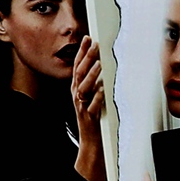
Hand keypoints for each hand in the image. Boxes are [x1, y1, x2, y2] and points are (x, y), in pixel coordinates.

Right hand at [71, 36, 105, 180]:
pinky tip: (102, 89)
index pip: (78, 66)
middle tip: (95, 45)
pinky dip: (97, 97)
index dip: (82, 52)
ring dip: (92, 75)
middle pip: (80, 73)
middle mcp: (77, 96)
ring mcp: (82, 106)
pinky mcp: (89, 117)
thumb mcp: (91, 96)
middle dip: (87, 58)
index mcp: (77, 89)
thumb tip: (102, 63)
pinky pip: (92, 106)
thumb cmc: (93, 117)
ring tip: (100, 64)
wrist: (91, 142)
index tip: (88, 38)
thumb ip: (95, 81)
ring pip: (84, 88)